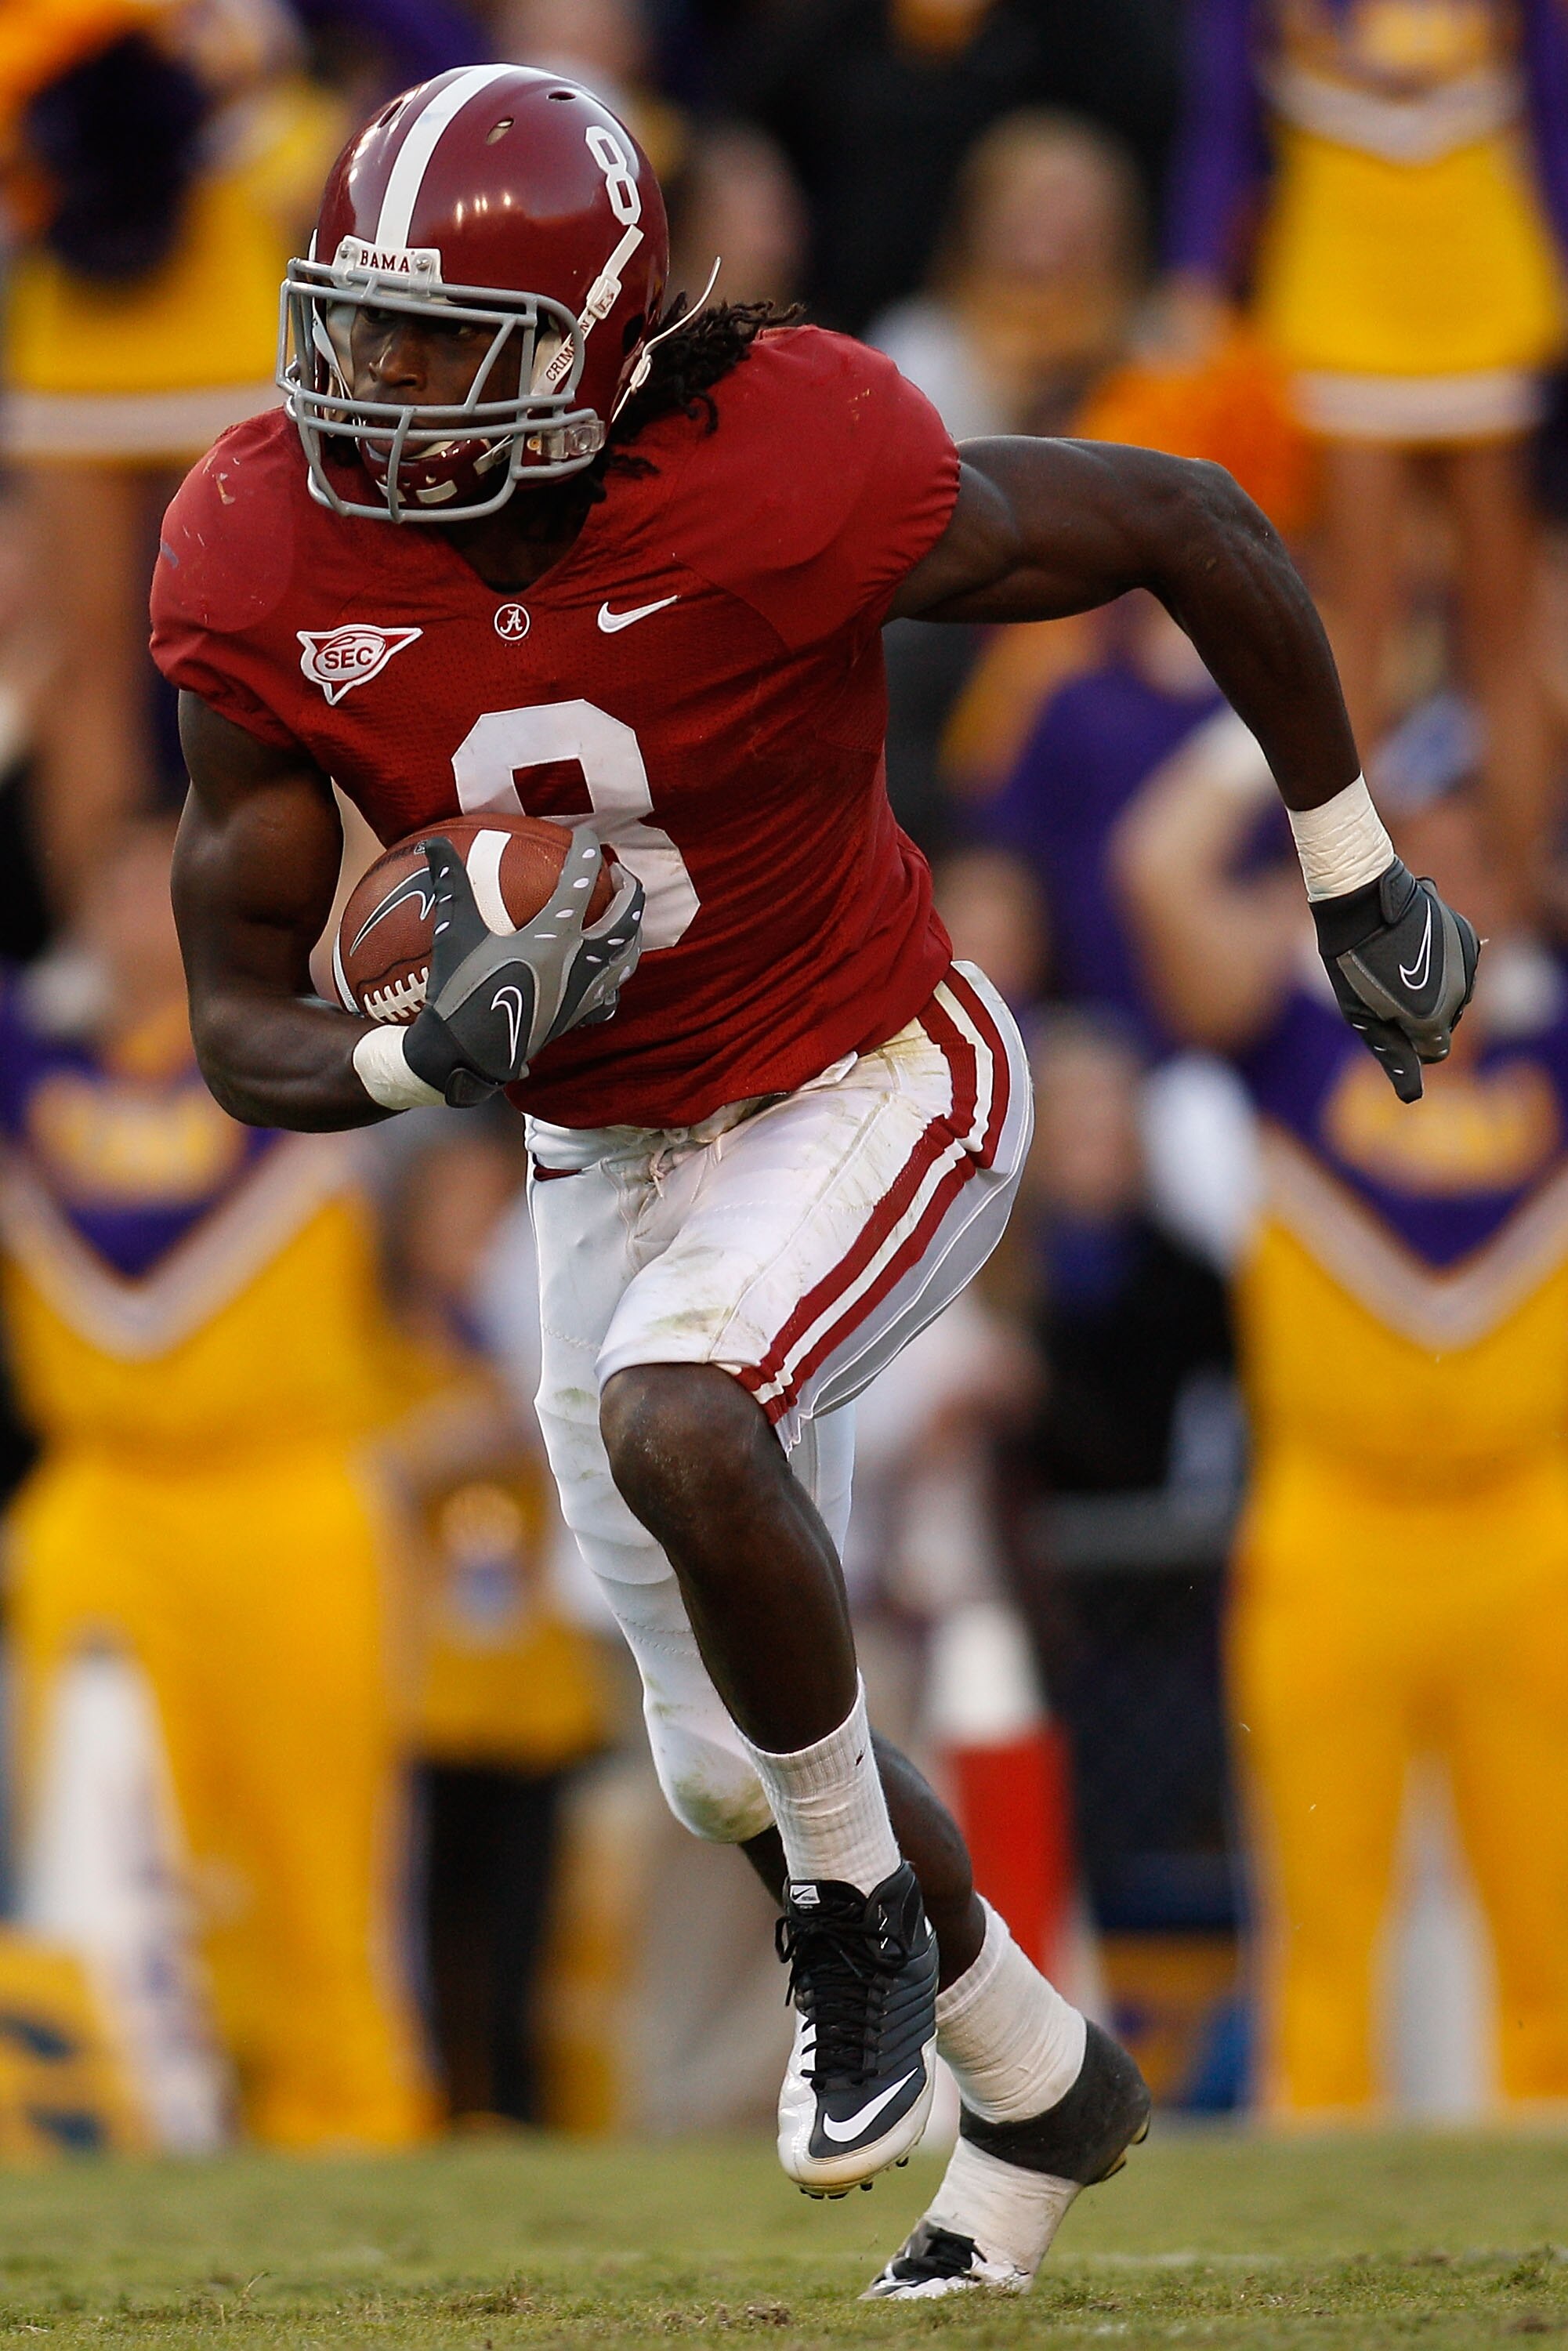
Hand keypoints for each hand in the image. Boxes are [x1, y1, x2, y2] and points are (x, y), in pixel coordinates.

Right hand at [403, 825, 643, 1107]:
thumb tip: (429, 844)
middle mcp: (578, 962)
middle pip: (625, 920)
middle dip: (630, 891)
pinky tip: (609, 970)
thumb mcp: (454, 932)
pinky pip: (611, 994)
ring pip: (627, 957)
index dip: (587, 851)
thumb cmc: (460, 990)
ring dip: (633, 930)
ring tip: (626, 916)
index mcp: (552, 936)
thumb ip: (451, 884)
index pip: (581, 881)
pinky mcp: (579, 1016)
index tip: (586, 835)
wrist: (467, 1053)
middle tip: (620, 874)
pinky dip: (615, 976)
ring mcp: (584, 992)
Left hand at [1311, 859, 1479, 1102]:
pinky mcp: (1467, 937)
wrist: (1362, 898)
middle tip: (1383, 983)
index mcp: (1433, 1019)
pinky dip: (1440, 961)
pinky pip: (1459, 964)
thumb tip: (1412, 1097)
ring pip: (1455, 992)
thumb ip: (1393, 1055)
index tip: (1387, 1017)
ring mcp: (1468, 963)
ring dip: (1431, 986)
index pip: (1435, 1051)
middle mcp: (1460, 994)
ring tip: (1394, 960)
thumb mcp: (1362, 1016)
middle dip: (1419, 1012)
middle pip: (1445, 1021)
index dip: (1408, 1039)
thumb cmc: (1352, 961)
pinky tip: (1410, 944)